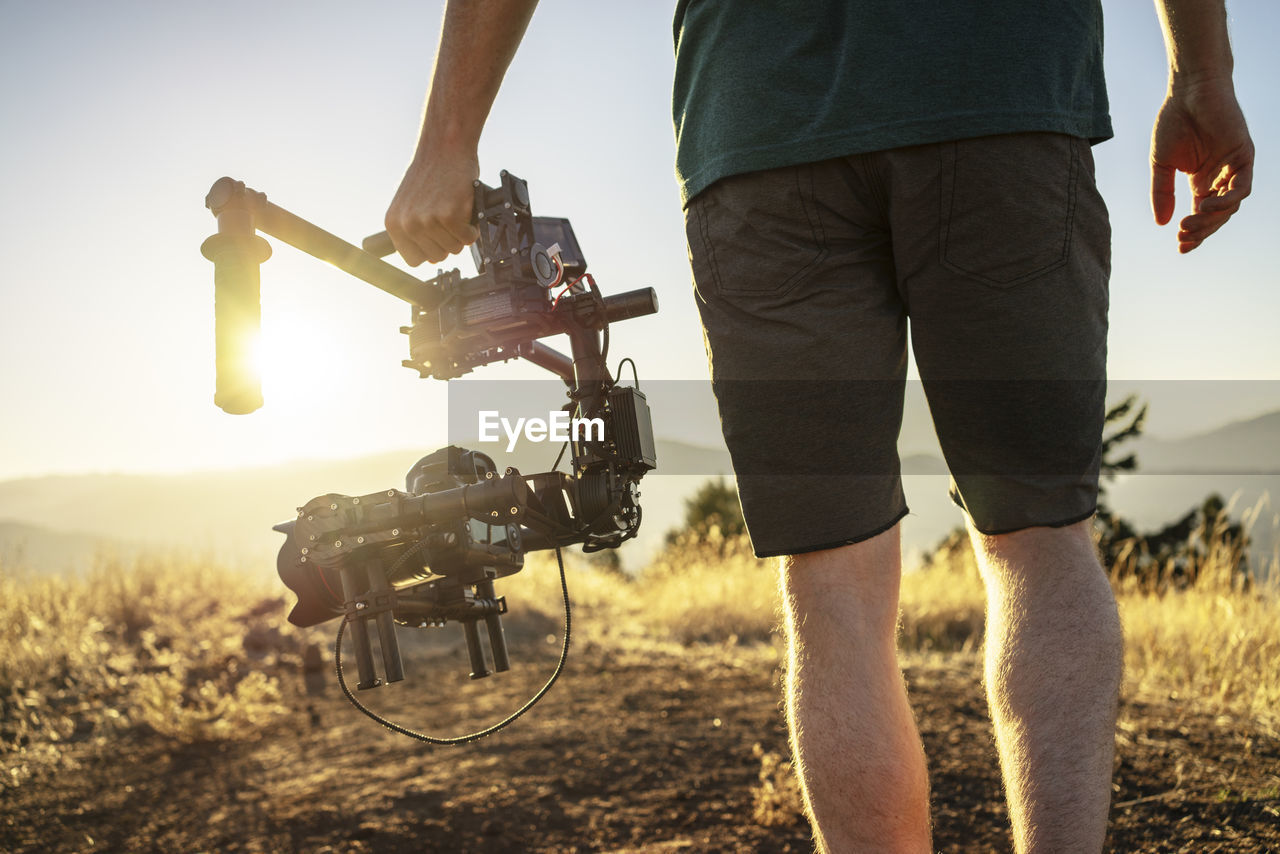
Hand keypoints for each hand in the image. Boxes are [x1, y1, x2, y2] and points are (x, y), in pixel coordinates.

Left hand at [384, 149, 480, 265]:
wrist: (444, 147)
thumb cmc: (431, 173)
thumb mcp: (410, 204)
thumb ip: (414, 230)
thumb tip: (429, 259)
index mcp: (394, 223)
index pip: (413, 260)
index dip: (429, 250)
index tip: (436, 238)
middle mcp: (408, 225)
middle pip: (436, 257)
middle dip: (447, 241)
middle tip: (449, 218)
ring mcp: (428, 221)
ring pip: (454, 249)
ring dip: (461, 234)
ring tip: (456, 210)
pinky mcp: (449, 216)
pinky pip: (468, 239)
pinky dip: (473, 228)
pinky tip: (466, 210)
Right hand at [1150, 78, 1253, 252]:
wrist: (1189, 91)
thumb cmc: (1174, 122)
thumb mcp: (1161, 164)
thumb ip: (1162, 193)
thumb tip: (1161, 223)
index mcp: (1202, 180)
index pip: (1202, 214)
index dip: (1194, 233)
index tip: (1179, 247)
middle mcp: (1221, 177)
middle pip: (1217, 215)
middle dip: (1201, 230)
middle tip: (1182, 237)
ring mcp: (1234, 167)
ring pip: (1230, 206)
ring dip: (1211, 220)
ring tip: (1188, 225)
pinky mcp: (1244, 156)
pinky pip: (1241, 188)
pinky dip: (1226, 201)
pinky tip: (1205, 207)